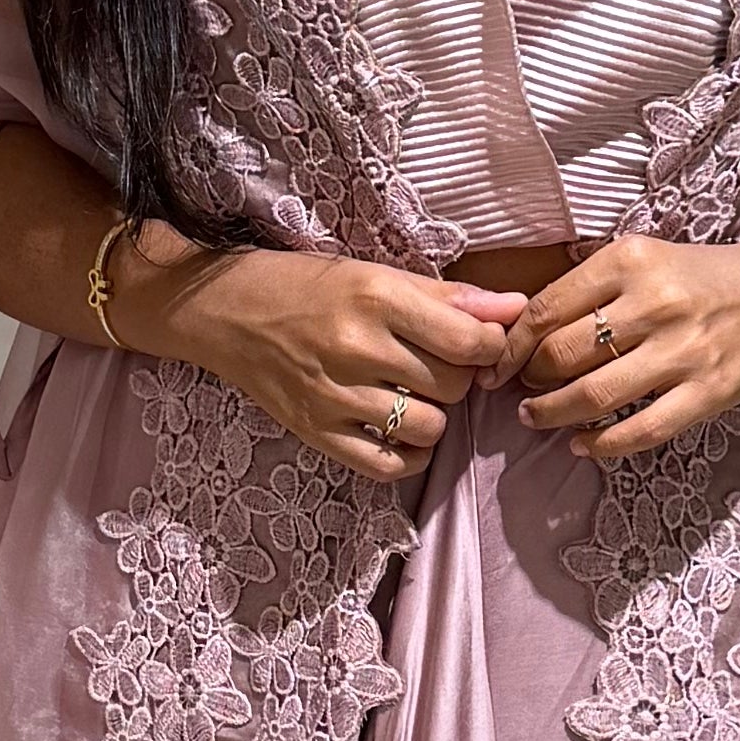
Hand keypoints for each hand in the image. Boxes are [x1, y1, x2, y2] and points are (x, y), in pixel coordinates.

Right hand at [145, 241, 524, 480]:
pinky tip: (401, 432)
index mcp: (376, 299)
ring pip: (429, 428)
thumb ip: (449, 296)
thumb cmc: (306, 286)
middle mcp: (356, 349)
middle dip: (459, 376)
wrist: (225, 310)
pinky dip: (408, 454)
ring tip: (413, 394)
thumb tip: (514, 308)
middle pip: (453, 385)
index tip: (480, 342)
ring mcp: (334, 396)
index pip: (470, 340)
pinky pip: (387, 466)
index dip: (490, 345)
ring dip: (434, 415)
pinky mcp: (316, 433)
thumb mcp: (376, 275)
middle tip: (436, 363)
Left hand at [508, 221, 739, 456]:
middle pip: (563, 353)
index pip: (546, 308)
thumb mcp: (644, 258)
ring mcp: (683, 351)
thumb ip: (590, 284)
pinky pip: (641, 430)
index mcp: (631, 260)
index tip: (497, 364)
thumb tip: (520, 326)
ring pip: (594, 394)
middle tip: (523, 389)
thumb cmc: (701, 279)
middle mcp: (655, 303)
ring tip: (537, 417)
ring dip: (553, 413)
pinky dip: (601, 444)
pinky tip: (581, 444)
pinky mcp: (708, 393)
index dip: (511, 345)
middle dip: (531, 378)